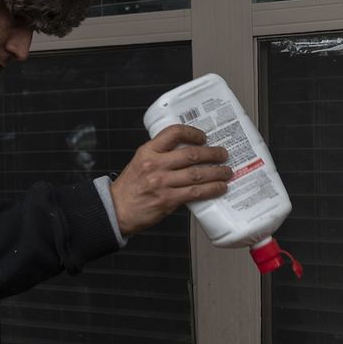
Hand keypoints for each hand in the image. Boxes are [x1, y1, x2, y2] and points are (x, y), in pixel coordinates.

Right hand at [111, 125, 229, 235]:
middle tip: (223, 154)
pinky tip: (219, 188)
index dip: (192, 133)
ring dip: (216, 172)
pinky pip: (195, 192)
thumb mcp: (140, 163)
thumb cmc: (129, 188)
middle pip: (191, 154)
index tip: (203, 137)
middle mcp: (155, 164)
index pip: (173, 133)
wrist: (116, 210)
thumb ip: (160, 156)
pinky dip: (211, 189)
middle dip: (212, 153)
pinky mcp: (168, 199)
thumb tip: (188, 154)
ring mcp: (162, 182)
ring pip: (197, 174)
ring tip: (226, 172)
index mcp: (148, 151)